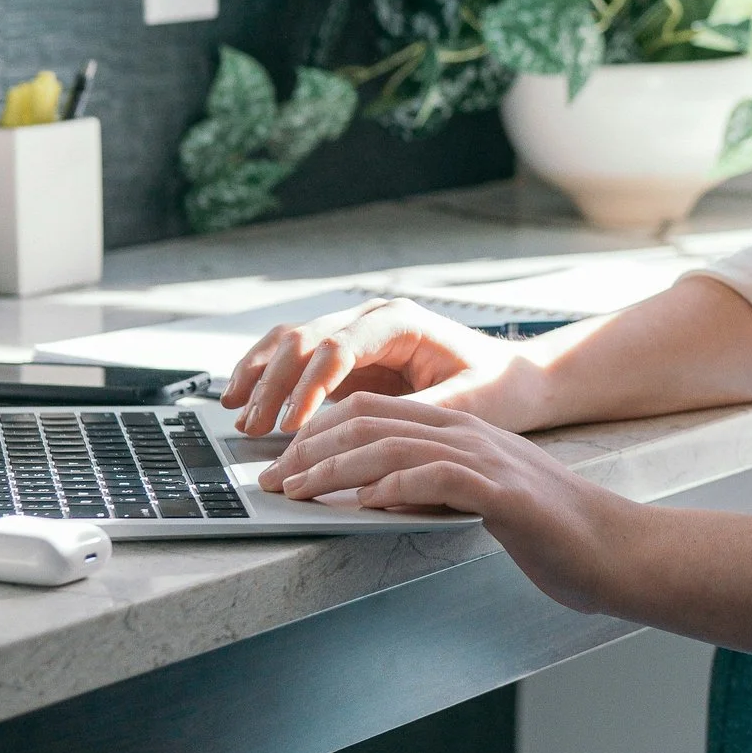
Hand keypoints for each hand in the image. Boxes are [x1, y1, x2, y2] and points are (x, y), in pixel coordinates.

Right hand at [224, 298, 546, 437]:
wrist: (515, 377)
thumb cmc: (498, 387)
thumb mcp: (468, 402)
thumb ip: (416, 411)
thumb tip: (367, 433)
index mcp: (400, 322)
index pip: (337, 347)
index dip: (307, 387)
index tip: (290, 426)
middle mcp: (372, 319)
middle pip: (303, 339)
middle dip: (272, 385)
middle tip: (253, 428)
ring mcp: (356, 333)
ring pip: (290, 342)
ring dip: (259, 376)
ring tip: (236, 413)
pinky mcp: (348, 356)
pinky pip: (295, 359)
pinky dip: (267, 378)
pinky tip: (243, 401)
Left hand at [257, 392, 620, 606]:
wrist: (615, 550)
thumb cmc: (550, 532)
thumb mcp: (480, 499)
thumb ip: (434, 488)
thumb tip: (376, 494)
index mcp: (461, 430)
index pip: (372, 410)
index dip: (318, 432)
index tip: (283, 464)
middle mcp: (469, 434)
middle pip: (370, 422)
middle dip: (310, 450)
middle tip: (273, 480)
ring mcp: (487, 460)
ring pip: (393, 446)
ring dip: (335, 470)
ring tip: (300, 491)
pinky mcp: (504, 495)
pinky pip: (436, 479)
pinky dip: (394, 487)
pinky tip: (365, 503)